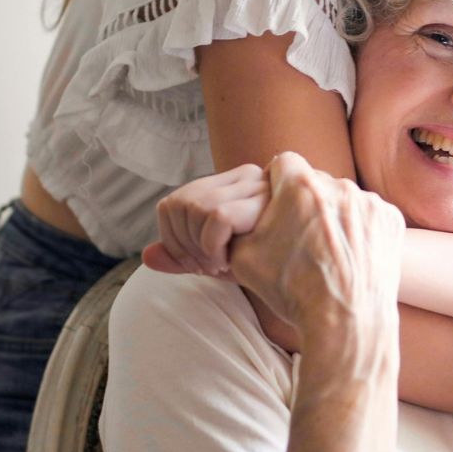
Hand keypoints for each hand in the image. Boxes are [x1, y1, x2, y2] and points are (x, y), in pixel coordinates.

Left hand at [143, 163, 267, 276]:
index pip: (173, 203)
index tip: (195, 264)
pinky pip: (217, 216)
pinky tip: (230, 263)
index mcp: (227, 185)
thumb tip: (147, 255)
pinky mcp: (263, 198)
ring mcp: (255, 184)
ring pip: (196, 208)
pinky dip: (214, 246)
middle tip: (207, 269)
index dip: (172, 238)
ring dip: (200, 249)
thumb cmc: (263, 264)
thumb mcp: (215, 260)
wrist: (305, 275)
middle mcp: (242, 176)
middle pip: (180, 204)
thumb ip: (183, 257)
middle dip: (184, 247)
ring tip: (220, 266)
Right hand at [227, 152, 404, 346]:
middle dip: (306, 202)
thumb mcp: (243, 257)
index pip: (283, 163)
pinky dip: (360, 230)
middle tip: (301, 235)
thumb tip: (238, 214)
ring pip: (343, 199)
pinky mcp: (390, 219)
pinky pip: (369, 216)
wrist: (345, 321)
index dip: (276, 182)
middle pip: (315, 182)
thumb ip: (239, 223)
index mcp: (299, 186)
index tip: (277, 202)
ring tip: (328, 252)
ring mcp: (369, 202)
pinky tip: (352, 257)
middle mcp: (338, 185)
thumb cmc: (292, 290)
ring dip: (334, 216)